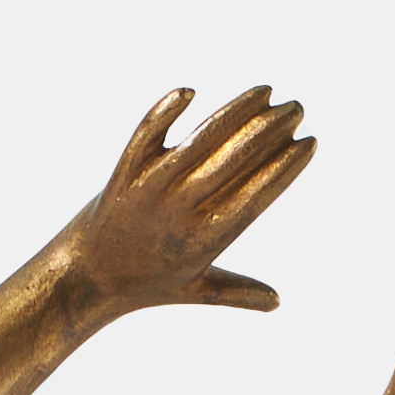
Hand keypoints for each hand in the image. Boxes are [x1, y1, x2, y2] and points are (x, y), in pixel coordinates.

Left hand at [63, 84, 315, 315]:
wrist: (86, 279)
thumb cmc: (145, 284)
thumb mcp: (194, 289)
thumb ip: (237, 293)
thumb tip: (276, 302)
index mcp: (205, 240)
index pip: (256, 194)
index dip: (286, 166)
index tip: (309, 142)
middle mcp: (180, 212)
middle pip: (236, 159)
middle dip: (272, 130)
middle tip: (296, 109)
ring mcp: (151, 189)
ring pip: (202, 138)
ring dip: (238, 110)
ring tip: (267, 92)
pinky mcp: (125, 172)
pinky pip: (148, 133)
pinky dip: (166, 111)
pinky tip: (191, 92)